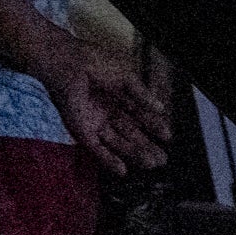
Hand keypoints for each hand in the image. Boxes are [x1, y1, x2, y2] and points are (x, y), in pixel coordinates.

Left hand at [6, 18, 173, 177]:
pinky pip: (98, 150)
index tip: (168, 137)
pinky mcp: (82, 132)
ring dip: (134, 155)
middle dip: (147, 147)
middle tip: (162, 160)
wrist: (68, 65)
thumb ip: (142, 94)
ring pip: (119, 143)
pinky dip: (109, 160)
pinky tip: (122, 171)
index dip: (155, 127)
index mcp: (120, 97)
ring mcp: (96, 123)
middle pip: (131, 134)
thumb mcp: (126, 77)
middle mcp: (109, 112)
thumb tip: (161, 108)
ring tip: (152, 164)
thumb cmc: (94, 64)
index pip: (141, 116)